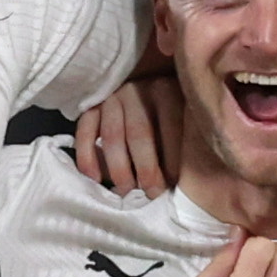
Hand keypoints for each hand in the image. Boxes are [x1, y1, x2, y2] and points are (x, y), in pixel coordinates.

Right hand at [75, 77, 183, 196]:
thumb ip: (188, 136)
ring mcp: (111, 97)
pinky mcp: (91, 106)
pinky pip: (84, 133)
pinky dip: (87, 158)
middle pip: (139, 134)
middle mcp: (137, 90)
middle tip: (151, 194)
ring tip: (126, 191)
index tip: (173, 185)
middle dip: (146, 169)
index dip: (172, 160)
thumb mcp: (185, 114)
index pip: (171, 128)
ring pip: (112, 136)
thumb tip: (193, 176)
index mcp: (166, 90)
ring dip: (118, 168)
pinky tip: (95, 179)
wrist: (140, 81)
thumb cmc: (170, 112)